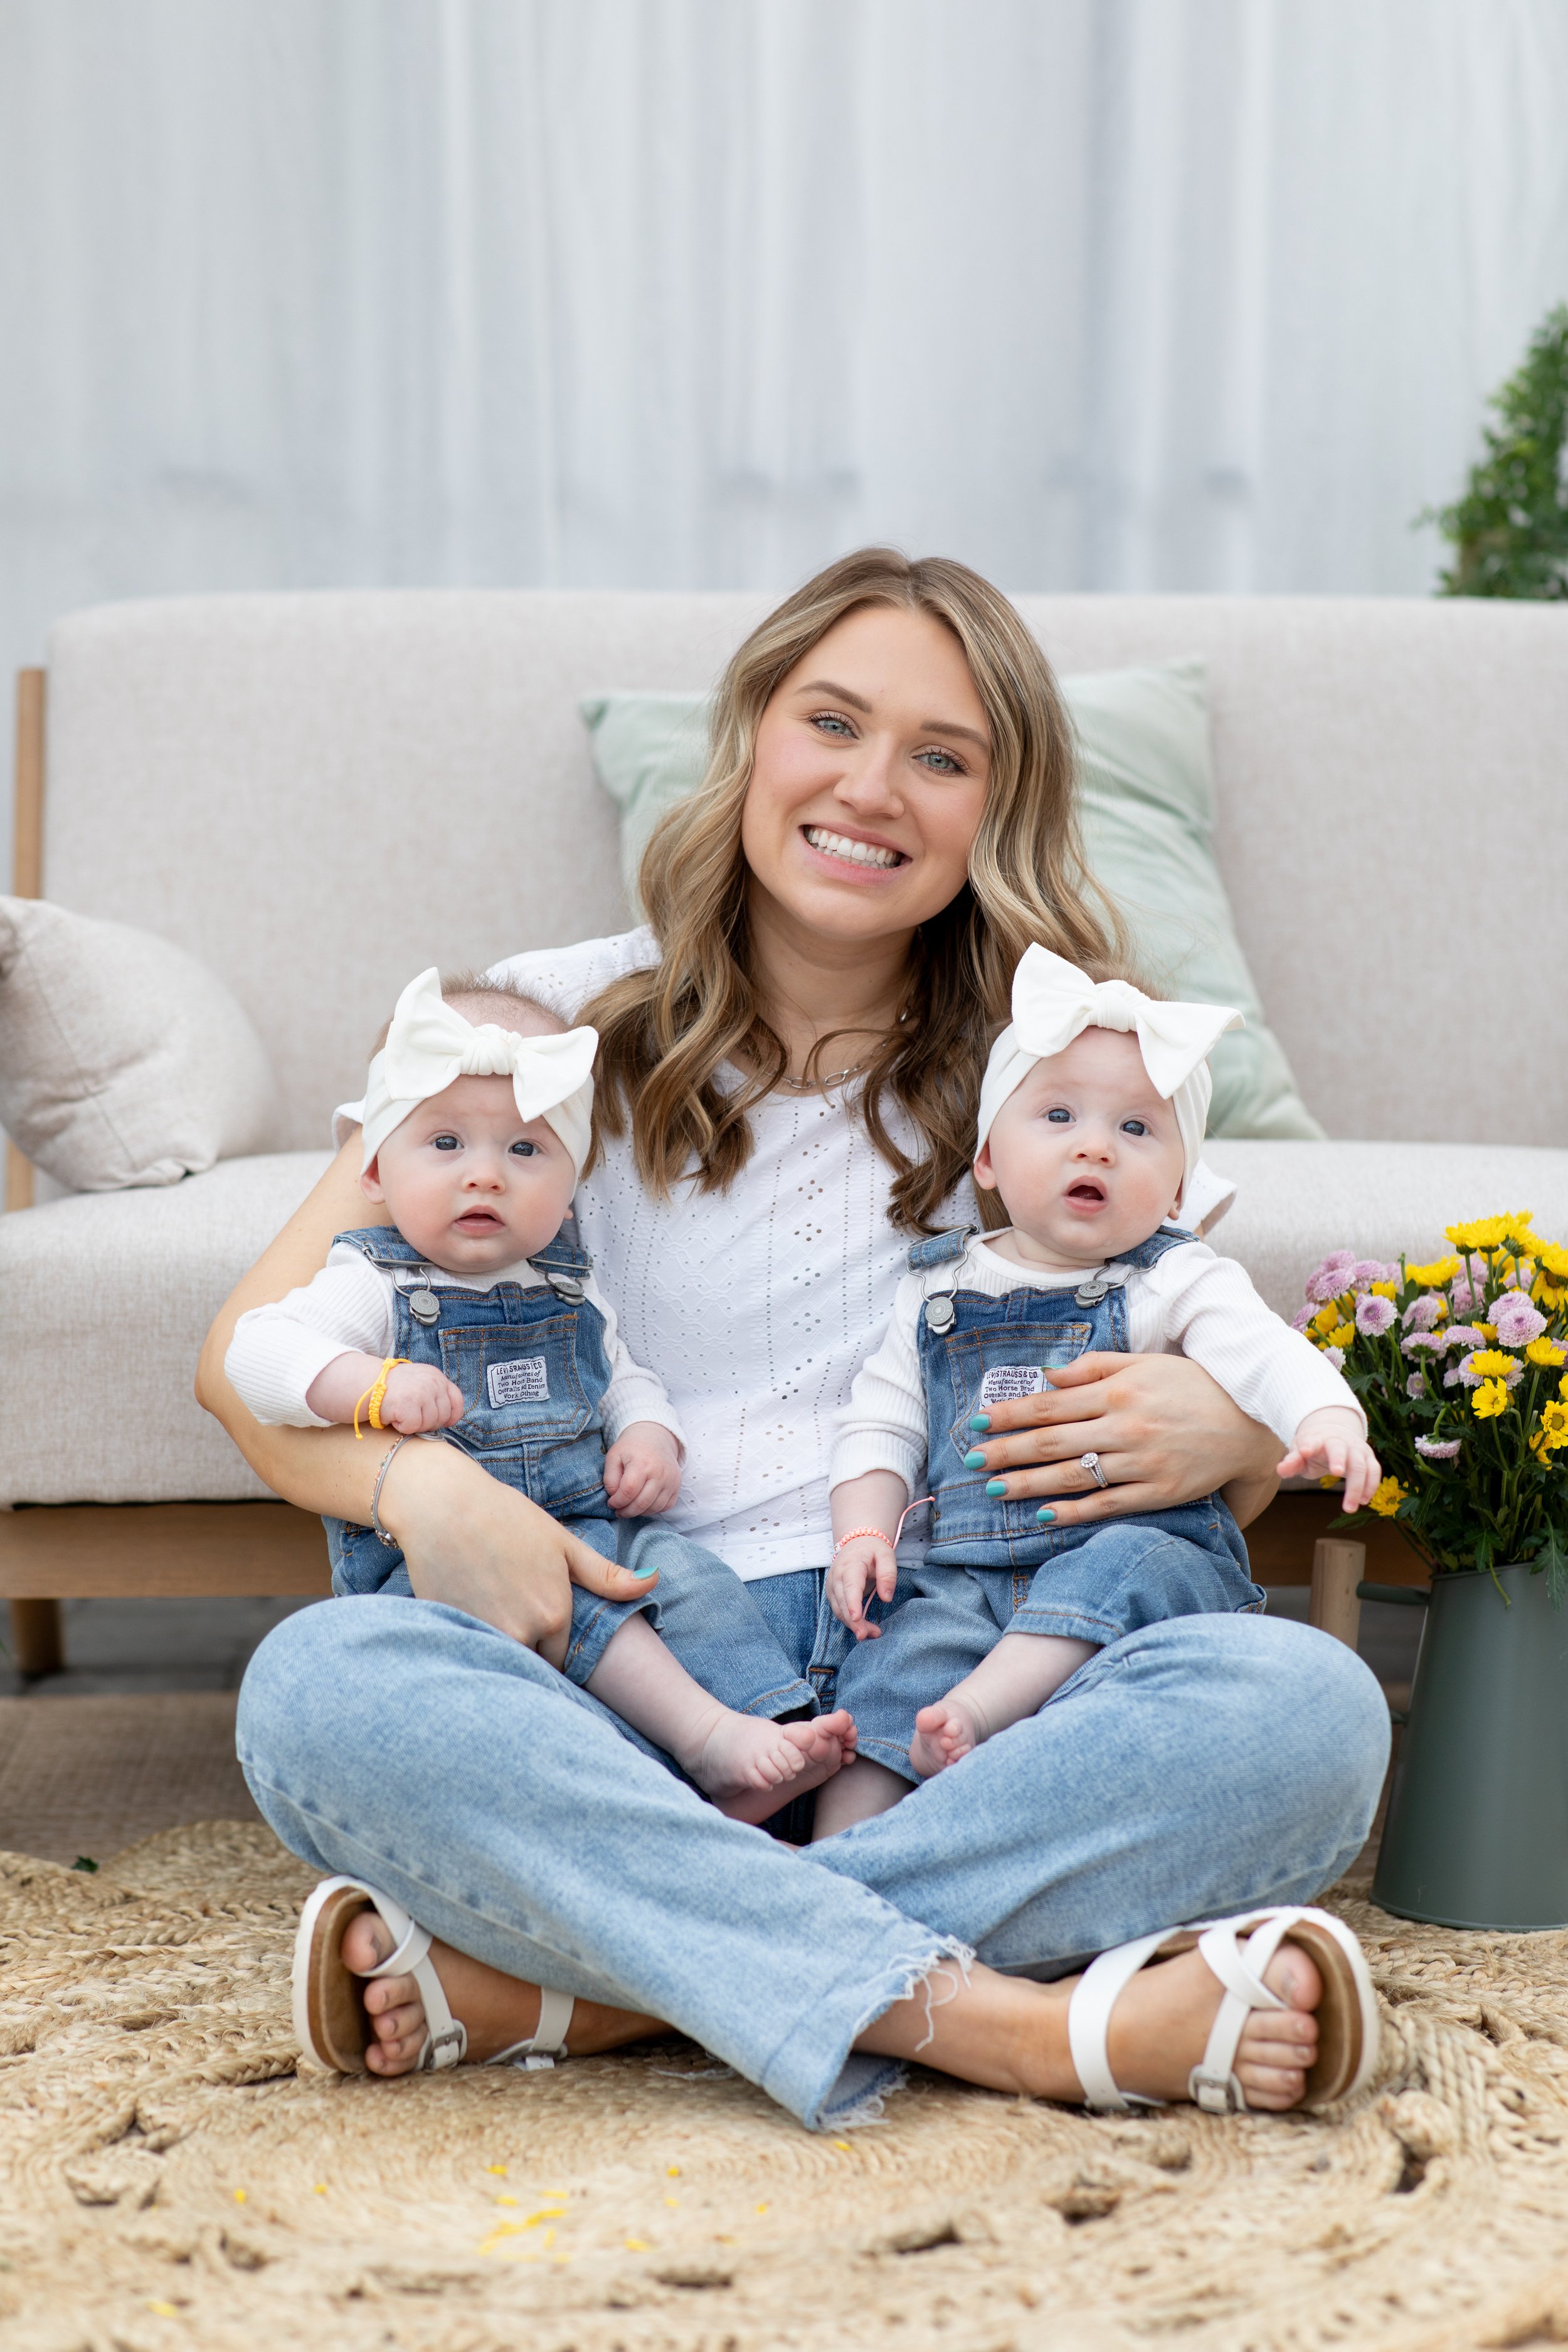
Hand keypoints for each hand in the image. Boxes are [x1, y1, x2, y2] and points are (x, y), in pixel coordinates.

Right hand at [377, 1362, 465, 1434]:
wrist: (367, 1383)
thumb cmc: (394, 1389)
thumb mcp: (420, 1382)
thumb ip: (435, 1394)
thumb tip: (450, 1419)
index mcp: (437, 1376)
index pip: (457, 1400)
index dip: (452, 1416)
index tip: (442, 1423)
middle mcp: (433, 1382)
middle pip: (443, 1416)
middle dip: (429, 1423)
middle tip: (413, 1417)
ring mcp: (421, 1392)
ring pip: (430, 1424)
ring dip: (415, 1426)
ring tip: (402, 1414)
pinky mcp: (408, 1403)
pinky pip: (414, 1427)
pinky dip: (403, 1427)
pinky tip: (395, 1417)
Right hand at [377, 1436, 659, 1666]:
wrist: (442, 1504)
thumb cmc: (506, 1517)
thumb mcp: (563, 1543)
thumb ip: (607, 1576)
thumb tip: (654, 1581)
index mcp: (554, 1614)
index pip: (563, 1657)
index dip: (555, 1645)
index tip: (546, 1628)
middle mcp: (522, 1632)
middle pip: (533, 1661)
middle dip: (531, 1649)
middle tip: (518, 1616)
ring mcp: (484, 1636)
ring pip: (504, 1658)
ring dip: (504, 1647)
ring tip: (496, 1610)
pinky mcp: (451, 1631)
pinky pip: (472, 1649)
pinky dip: (474, 1640)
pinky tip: (470, 1608)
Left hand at [603, 1421, 682, 1516]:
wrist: (654, 1437)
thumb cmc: (631, 1448)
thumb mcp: (613, 1456)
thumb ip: (610, 1478)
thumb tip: (615, 1497)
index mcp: (642, 1463)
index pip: (628, 1491)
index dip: (617, 1502)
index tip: (611, 1503)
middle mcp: (660, 1473)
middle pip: (641, 1503)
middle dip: (626, 1512)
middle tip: (618, 1510)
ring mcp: (671, 1480)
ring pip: (654, 1508)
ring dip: (638, 1512)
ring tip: (629, 1507)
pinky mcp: (677, 1486)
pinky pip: (666, 1507)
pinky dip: (653, 1510)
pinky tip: (643, 1504)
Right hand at [826, 1534, 898, 1639]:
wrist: (856, 1542)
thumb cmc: (873, 1550)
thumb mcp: (886, 1556)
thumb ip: (888, 1575)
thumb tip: (886, 1598)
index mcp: (850, 1566)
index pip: (850, 1587)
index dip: (852, 1604)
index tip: (857, 1618)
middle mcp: (837, 1577)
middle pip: (843, 1603)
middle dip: (854, 1621)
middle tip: (869, 1635)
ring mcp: (832, 1586)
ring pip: (838, 1610)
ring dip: (852, 1624)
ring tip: (871, 1634)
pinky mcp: (833, 1593)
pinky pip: (838, 1610)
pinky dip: (849, 1621)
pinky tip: (862, 1628)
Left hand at [961, 1352, 1279, 1525]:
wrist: (1247, 1424)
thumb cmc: (1191, 1387)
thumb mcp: (1143, 1363)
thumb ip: (1094, 1366)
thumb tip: (1048, 1373)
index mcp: (1118, 1391)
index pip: (1050, 1403)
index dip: (1012, 1414)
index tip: (980, 1421)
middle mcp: (1125, 1427)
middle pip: (1053, 1441)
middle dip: (1007, 1451)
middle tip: (972, 1460)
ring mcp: (1141, 1463)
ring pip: (1073, 1476)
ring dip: (1029, 1483)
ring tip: (995, 1488)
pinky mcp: (1157, 1493)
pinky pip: (1106, 1505)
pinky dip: (1072, 1511)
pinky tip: (1042, 1515)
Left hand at [1278, 1408, 1381, 1512]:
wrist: (1334, 1431)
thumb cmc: (1313, 1447)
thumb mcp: (1299, 1452)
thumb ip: (1291, 1462)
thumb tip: (1280, 1470)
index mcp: (1317, 1439)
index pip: (1312, 1440)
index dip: (1308, 1445)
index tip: (1304, 1450)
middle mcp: (1338, 1441)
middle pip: (1340, 1450)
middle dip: (1339, 1460)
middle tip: (1336, 1473)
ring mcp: (1356, 1448)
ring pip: (1361, 1464)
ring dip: (1357, 1485)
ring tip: (1349, 1507)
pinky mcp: (1368, 1457)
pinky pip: (1374, 1470)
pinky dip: (1371, 1485)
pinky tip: (1364, 1500)